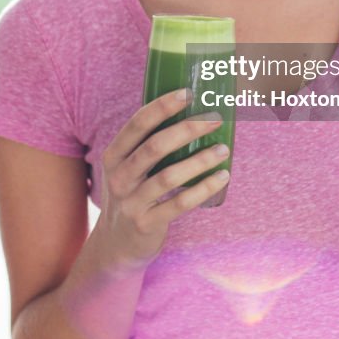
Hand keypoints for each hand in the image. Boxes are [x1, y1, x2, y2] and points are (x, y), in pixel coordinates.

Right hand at [96, 89, 229, 270]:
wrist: (115, 245)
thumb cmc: (132, 193)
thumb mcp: (127, 167)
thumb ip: (148, 144)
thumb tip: (191, 112)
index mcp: (114, 155)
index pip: (137, 124)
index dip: (162, 106)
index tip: (188, 93)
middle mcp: (119, 177)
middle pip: (154, 146)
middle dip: (187, 129)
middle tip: (214, 120)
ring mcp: (131, 202)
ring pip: (169, 176)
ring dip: (200, 160)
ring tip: (224, 149)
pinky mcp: (146, 224)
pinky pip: (179, 203)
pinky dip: (203, 189)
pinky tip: (221, 177)